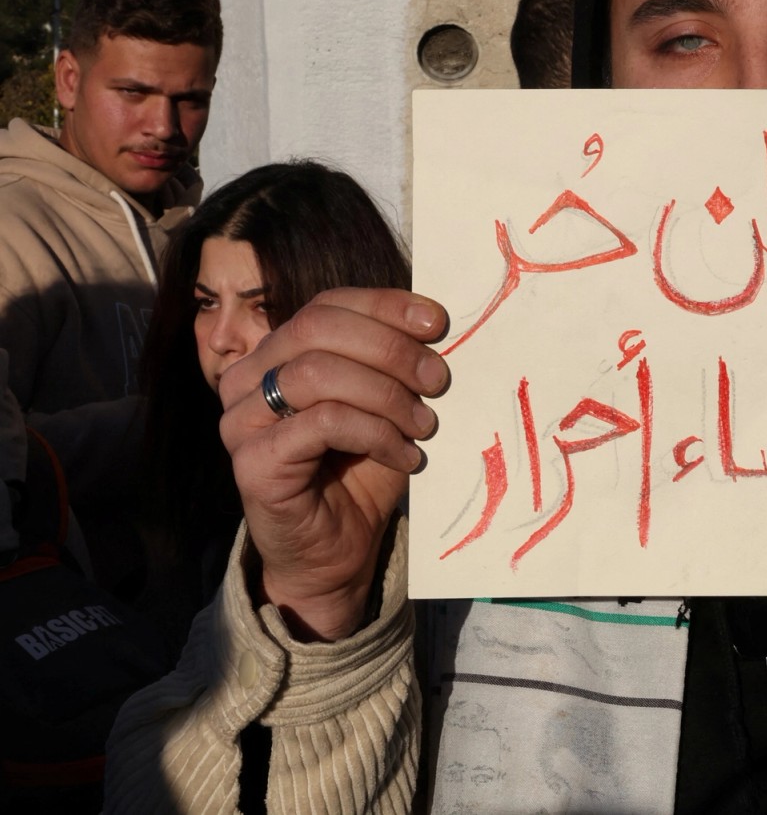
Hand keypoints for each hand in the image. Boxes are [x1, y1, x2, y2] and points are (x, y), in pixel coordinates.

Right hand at [217, 288, 448, 640]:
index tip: (437, 322)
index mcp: (277, 352)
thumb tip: (435, 322)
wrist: (338, 550)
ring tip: (424, 425)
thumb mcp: (386, 404)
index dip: (384, 305)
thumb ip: (395, 362)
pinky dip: (376, 433)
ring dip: (386, 394)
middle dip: (391, 349)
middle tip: (437, 380)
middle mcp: (247, 378)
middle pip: (319, 327)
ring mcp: (241, 419)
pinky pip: (323, 422)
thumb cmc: (362, 470)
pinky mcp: (251, 461)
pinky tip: (405, 456)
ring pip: (318, 373)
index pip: (327, 304)